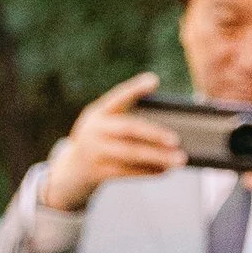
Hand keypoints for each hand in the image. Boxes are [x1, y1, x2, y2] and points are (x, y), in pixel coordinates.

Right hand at [40, 71, 186, 208]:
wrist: (72, 169)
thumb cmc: (101, 140)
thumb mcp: (105, 124)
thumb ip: (127, 117)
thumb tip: (170, 124)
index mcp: (98, 113)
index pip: (117, 97)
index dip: (134, 89)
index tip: (153, 80)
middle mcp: (94, 130)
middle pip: (127, 130)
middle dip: (154, 134)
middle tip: (176, 140)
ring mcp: (95, 152)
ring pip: (131, 154)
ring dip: (158, 157)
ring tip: (179, 159)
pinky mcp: (98, 172)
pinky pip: (129, 172)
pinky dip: (149, 171)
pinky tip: (165, 170)